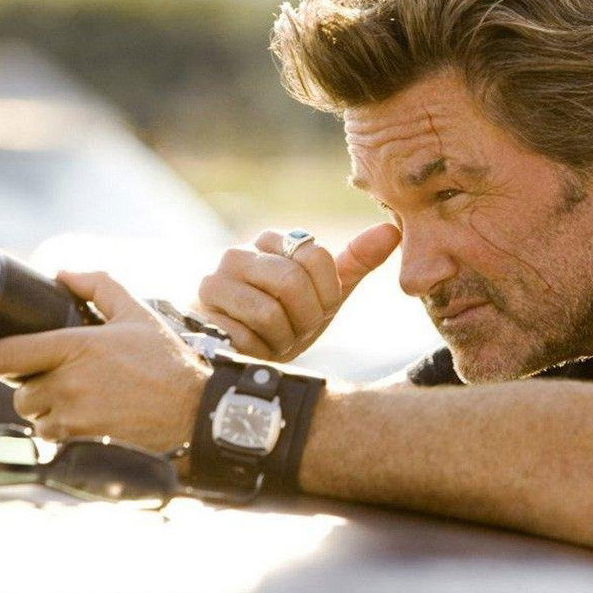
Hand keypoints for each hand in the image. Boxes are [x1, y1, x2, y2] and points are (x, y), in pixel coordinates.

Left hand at [0, 270, 209, 451]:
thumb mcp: (137, 314)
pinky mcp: (83, 437)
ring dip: (46, 408)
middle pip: (21, 390)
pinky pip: (50, 435)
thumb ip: (100, 287)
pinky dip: (60, 428)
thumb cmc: (167, 361)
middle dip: (34, 385)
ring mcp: (74, 413)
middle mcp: (70, 381)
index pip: (12, 354)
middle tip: (65, 379)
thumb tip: (65, 273)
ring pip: (34, 414)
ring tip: (82, 398)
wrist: (193, 409)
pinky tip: (89, 416)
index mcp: (78, 345)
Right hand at [192, 222, 400, 360]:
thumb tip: (391, 230)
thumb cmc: (289, 323)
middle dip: (305, 318)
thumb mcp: (327, 295)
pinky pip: (245, 335)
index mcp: (273, 242)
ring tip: (274, 339)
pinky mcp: (200, 313)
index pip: (316, 256)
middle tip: (295, 330)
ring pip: (268, 310)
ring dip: (282, 337)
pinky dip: (260, 350)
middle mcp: (238, 253)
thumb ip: (357, 262)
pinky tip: (252, 348)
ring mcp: (214, 281)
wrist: (246, 361)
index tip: (318, 311)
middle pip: (292, 281)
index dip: (327, 294)